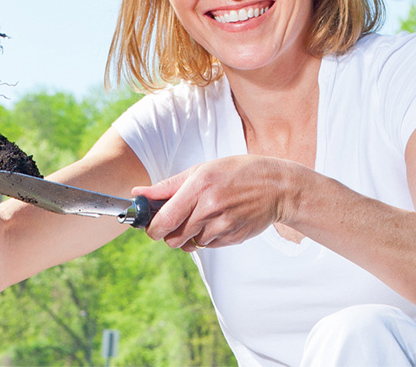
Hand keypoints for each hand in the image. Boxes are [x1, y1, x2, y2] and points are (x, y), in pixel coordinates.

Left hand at [131, 155, 300, 251]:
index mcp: (198, 187)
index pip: (163, 220)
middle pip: (173, 238)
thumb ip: (168, 185)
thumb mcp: (202, 170)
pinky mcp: (232, 238)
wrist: (277, 186)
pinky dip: (206, 237)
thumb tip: (138, 193)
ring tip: (201, 217)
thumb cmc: (237, 173)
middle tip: (173, 223)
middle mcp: (209, 208)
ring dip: (189, 235)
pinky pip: (208, 245)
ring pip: (190, 244)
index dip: (151, 228)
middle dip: (168, 234)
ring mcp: (222, 225)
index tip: (150, 226)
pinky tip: (217, 220)